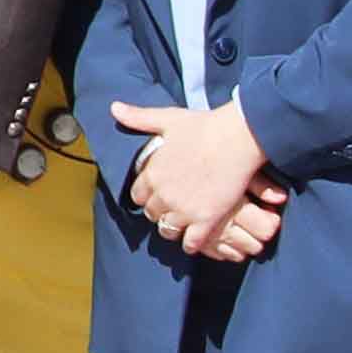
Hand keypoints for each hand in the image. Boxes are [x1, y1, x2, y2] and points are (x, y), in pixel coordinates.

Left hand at [108, 99, 276, 256]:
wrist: (237, 138)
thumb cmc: (205, 126)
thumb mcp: (167, 119)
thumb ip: (139, 118)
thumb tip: (114, 108)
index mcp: (152, 172)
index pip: (137, 195)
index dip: (145, 195)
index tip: (153, 194)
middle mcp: (163, 194)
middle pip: (151, 213)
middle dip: (158, 212)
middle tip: (168, 210)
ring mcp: (184, 209)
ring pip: (167, 230)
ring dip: (171, 229)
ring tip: (179, 226)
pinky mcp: (206, 219)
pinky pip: (192, 242)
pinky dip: (191, 244)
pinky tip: (193, 241)